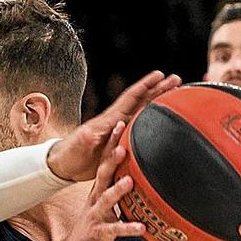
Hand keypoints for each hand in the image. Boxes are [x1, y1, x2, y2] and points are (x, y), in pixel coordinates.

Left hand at [48, 71, 181, 180]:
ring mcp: (119, 132)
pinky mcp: (121, 143)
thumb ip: (83, 140)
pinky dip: (154, 123)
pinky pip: (141, 130)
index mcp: (108, 121)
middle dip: (158, 90)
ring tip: (176, 94)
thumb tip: (89, 134)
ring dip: (159, 103)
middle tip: (177, 79)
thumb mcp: (76, 147)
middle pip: (141, 102)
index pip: (129, 99)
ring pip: (143, 114)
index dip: (144, 86)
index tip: (159, 74)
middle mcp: (116, 123)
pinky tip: (164, 122)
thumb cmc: (69, 155)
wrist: (64, 166)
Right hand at [50, 122, 145, 240]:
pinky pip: (114, 230)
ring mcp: (96, 216)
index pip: (104, 163)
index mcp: (98, 191)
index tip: (121, 125)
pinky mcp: (99, 234)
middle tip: (123, 144)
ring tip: (130, 181)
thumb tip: (138, 176)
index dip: (112, 144)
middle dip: (112, 159)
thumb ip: (119, 192)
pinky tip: (141, 228)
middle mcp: (96, 200)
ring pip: (106, 200)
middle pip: (103, 175)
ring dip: (118, 190)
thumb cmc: (95, 229)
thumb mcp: (106, 206)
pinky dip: (128, 228)